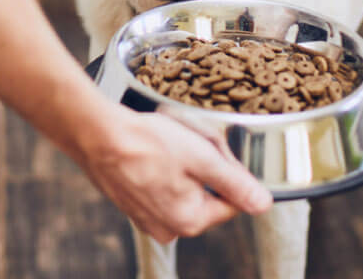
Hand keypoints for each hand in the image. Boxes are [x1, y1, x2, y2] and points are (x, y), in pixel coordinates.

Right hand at [80, 110, 272, 243]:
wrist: (98, 134)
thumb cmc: (148, 143)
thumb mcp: (202, 157)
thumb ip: (235, 183)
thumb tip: (263, 204)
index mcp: (189, 221)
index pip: (231, 201)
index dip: (229, 171)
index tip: (214, 150)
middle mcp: (168, 227)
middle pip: (207, 193)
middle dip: (205, 166)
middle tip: (189, 141)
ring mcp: (147, 217)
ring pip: (185, 187)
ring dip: (184, 165)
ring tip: (168, 143)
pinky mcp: (133, 204)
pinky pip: (162, 185)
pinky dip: (163, 167)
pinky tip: (154, 150)